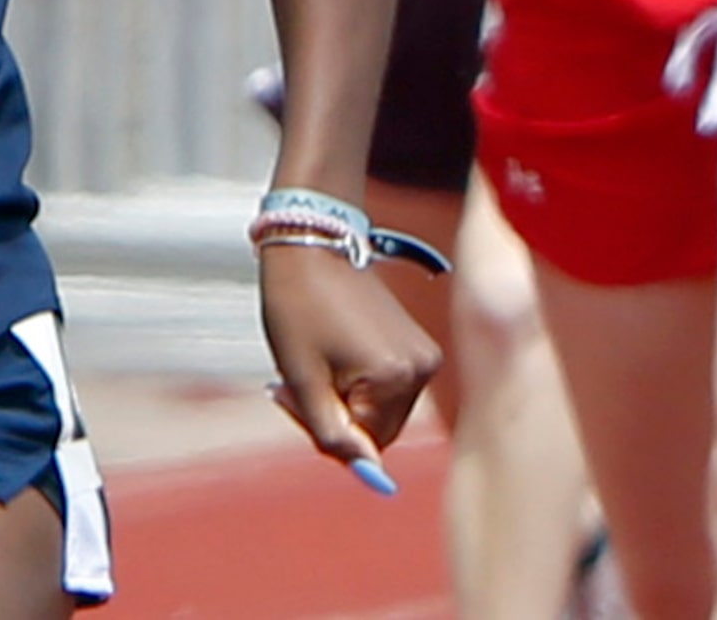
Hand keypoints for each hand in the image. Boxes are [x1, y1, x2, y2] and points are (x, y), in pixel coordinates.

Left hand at [258, 244, 439, 476]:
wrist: (313, 244)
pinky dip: (360, 382)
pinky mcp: (418, 343)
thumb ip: (332, 433)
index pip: (367, 444)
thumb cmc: (298, 306)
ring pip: (382, 409)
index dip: (326, 430)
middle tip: (294, 384)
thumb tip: (368, 471)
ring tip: (315, 364)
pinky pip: (390, 386)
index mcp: (394, 377)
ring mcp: (423, 354)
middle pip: (379, 428)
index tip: (293, 399)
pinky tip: (334, 353)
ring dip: (347, 400)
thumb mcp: (302, 379)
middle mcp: (420, 368)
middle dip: (337, 416)